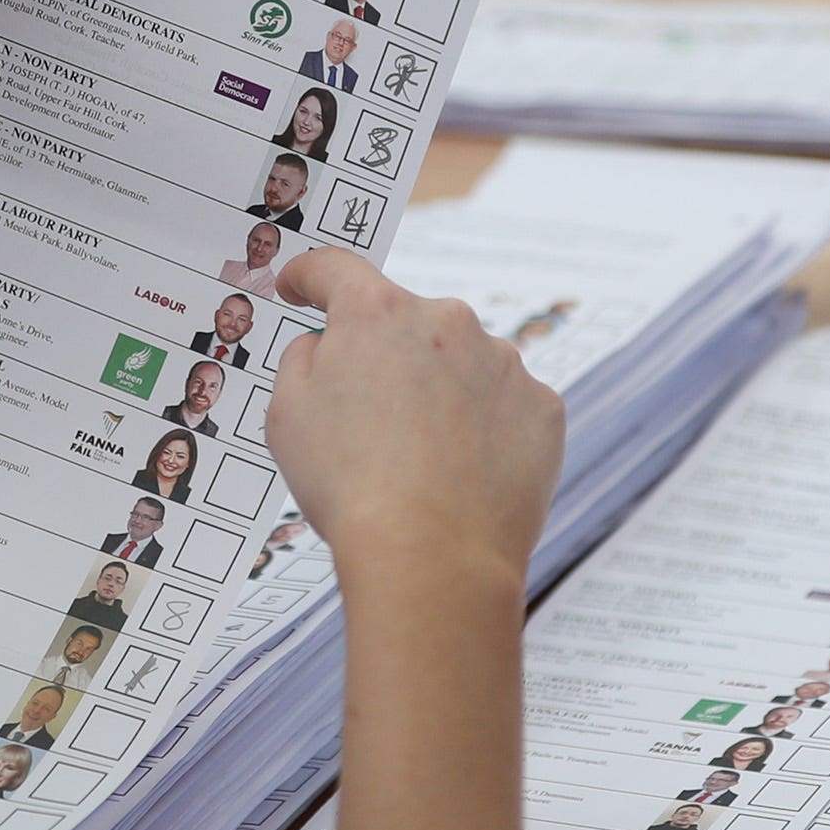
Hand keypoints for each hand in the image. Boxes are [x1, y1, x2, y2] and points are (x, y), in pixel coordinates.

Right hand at [265, 249, 561, 604]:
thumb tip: (327, 345)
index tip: (302, 287)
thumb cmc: (350, 488)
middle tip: (368, 418)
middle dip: (385, 357)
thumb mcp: (287, 414)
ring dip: (440, 392)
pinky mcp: (543, 408)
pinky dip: (484, 427)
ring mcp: (504, 362)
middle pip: (406, 323)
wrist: (432, 559)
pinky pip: (504, 404)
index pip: (335, 270)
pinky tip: (462, 472)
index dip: (310, 277)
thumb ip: (303, 359)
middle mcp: (448, 320)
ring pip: (461, 363)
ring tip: (419, 461)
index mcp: (377, 313)